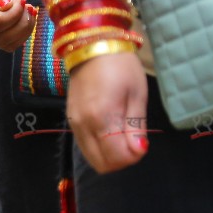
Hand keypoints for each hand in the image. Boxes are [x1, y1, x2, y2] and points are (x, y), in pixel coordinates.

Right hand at [0, 0, 36, 51]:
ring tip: (28, 10)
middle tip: (27, 5)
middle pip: (2, 38)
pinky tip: (25, 15)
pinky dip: (23, 31)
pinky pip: (10, 41)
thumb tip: (7, 6)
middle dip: (22, 23)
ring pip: (7, 43)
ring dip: (25, 29)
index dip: (14, 14)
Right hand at [65, 51, 147, 172]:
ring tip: (122, 136)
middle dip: (121, 160)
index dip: (133, 156)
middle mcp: (84, 126)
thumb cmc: (121, 67)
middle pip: (102, 164)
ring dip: (110, 155)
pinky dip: (99, 148)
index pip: (117, 157)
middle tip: (133, 142)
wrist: (92, 48)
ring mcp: (74, 125)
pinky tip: (109, 132)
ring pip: (92, 159)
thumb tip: (139, 151)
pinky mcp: (70, 121)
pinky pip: (85, 147)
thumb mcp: (136, 94)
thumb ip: (136, 126)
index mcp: (102, 118)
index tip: (141, 142)